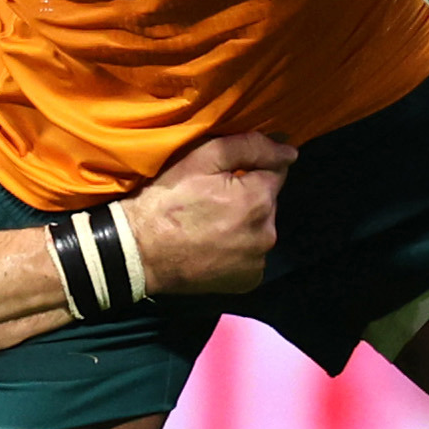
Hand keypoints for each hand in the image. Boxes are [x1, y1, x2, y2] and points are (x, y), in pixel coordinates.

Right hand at [115, 130, 295, 296]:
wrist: (138, 251)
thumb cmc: (167, 199)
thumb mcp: (202, 158)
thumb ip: (251, 147)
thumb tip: (290, 151)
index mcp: (260, 199)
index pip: (275, 172)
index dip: (249, 171)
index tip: (222, 178)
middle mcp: (267, 232)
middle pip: (267, 203)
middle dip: (247, 198)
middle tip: (210, 202)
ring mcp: (258, 260)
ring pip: (259, 230)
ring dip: (244, 225)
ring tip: (209, 226)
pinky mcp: (247, 281)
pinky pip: (251, 257)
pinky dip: (238, 250)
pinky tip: (213, 247)